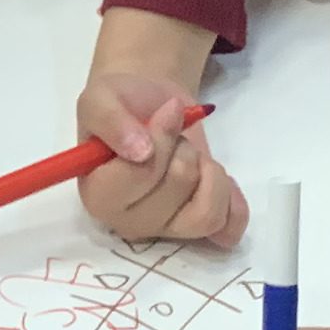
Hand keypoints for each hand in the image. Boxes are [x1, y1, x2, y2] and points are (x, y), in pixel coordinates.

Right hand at [74, 72, 244, 244]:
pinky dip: (232, 200)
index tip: (165, 113)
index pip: (141, 173)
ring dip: (208, 171)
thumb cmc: (121, 105)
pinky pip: (229, 228)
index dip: (161, 139)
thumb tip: (141, 151)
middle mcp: (129, 222)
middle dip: (182, 147)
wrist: (152, 107)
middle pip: (179, 185)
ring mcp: (165, 230)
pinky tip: (213, 175)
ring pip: (207, 212)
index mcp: (98, 196)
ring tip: (191, 155)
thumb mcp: (99, 98)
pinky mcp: (198, 231)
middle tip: (172, 136)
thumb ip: (108, 120)